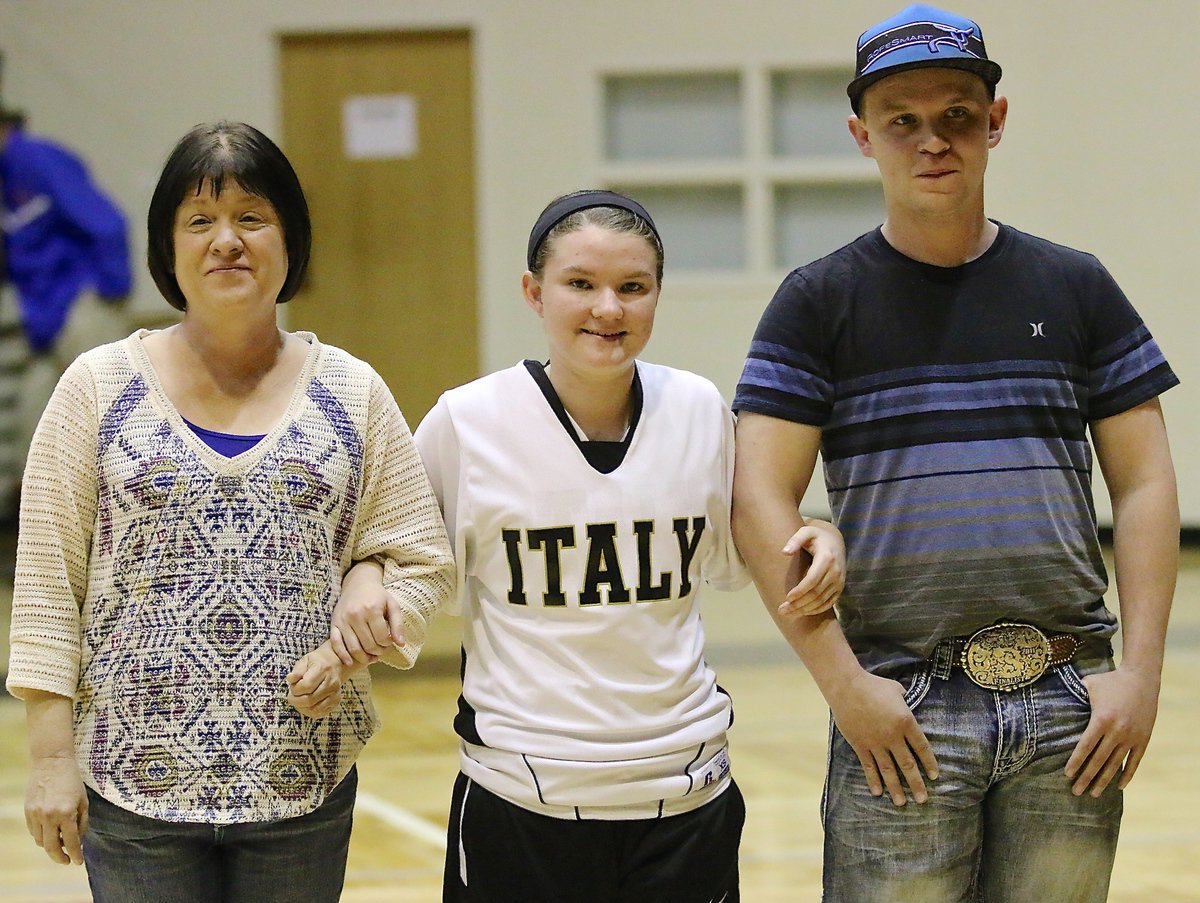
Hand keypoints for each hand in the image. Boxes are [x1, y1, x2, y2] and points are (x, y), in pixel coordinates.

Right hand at [25, 754, 87, 864]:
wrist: (52, 763)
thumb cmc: (72, 780)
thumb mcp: (84, 800)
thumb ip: (82, 822)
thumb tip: (78, 840)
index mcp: (66, 812)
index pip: (71, 841)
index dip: (76, 854)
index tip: (78, 862)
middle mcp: (49, 816)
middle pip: (52, 847)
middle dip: (60, 858)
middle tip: (67, 861)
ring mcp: (36, 814)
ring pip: (41, 841)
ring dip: (51, 846)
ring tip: (61, 843)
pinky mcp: (28, 812)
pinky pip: (34, 832)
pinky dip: (42, 835)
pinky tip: (51, 831)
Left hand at [287, 646, 345, 717]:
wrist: (335, 663)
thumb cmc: (317, 662)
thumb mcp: (305, 661)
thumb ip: (297, 670)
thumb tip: (290, 678)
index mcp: (323, 669)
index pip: (307, 686)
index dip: (295, 689)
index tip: (292, 686)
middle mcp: (332, 682)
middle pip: (310, 700)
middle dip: (296, 700)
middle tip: (291, 696)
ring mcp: (335, 693)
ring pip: (314, 709)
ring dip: (302, 707)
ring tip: (298, 700)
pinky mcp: (336, 701)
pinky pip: (320, 713)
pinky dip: (309, 711)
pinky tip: (305, 704)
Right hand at [330, 560, 405, 666]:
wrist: (358, 582)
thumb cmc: (378, 595)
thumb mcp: (393, 605)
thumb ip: (398, 624)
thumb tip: (401, 644)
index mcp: (372, 609)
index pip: (381, 637)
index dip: (387, 644)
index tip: (389, 642)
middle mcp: (356, 615)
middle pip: (368, 644)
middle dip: (377, 652)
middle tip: (381, 651)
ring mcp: (343, 620)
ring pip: (353, 647)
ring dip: (363, 657)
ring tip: (371, 657)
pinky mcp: (334, 623)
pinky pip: (335, 643)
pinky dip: (342, 655)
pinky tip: (350, 662)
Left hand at [778, 519, 844, 615]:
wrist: (835, 541)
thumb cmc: (815, 537)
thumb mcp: (805, 531)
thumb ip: (795, 540)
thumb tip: (784, 552)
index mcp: (827, 558)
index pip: (812, 580)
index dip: (800, 591)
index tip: (787, 598)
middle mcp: (836, 572)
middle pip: (816, 593)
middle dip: (799, 604)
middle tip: (782, 610)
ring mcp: (839, 581)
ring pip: (822, 601)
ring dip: (805, 610)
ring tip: (789, 614)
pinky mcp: (840, 588)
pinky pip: (829, 603)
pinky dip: (816, 610)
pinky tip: (803, 612)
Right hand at [829, 671, 937, 805]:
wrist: (847, 687)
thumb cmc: (873, 685)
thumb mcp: (896, 689)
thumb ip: (904, 700)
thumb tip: (906, 702)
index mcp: (906, 721)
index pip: (922, 747)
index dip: (929, 763)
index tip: (935, 776)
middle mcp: (893, 736)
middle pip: (907, 764)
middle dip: (916, 783)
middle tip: (923, 800)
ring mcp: (875, 742)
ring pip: (888, 770)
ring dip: (896, 787)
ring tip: (902, 803)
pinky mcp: (860, 745)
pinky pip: (868, 766)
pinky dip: (873, 780)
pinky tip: (878, 792)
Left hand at [1064, 667, 1159, 796]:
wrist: (1142, 678)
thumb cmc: (1110, 680)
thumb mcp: (1089, 684)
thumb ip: (1073, 693)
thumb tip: (1051, 695)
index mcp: (1101, 719)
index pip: (1085, 746)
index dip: (1076, 761)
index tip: (1067, 774)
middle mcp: (1117, 731)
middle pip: (1098, 760)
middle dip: (1086, 777)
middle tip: (1076, 792)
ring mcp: (1132, 737)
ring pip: (1116, 764)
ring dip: (1104, 780)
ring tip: (1094, 794)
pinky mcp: (1144, 739)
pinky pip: (1134, 761)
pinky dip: (1127, 774)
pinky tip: (1119, 786)